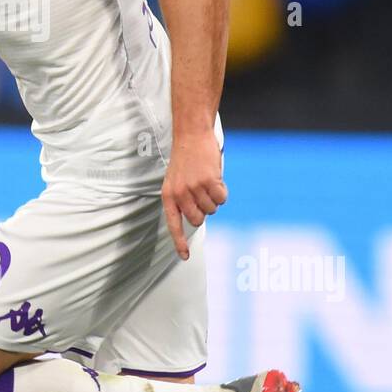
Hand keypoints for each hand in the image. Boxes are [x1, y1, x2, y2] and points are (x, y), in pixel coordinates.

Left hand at [161, 130, 227, 260]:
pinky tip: (215, 178)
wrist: (191, 135)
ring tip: (207, 181)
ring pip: (212, 209)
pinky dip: (222, 191)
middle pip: (198, 220)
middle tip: (203, 193)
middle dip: (204, 210)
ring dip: (214, 198)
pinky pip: (222, 198)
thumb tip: (196, 219)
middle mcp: (179, 194)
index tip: (185, 257)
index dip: (179, 242)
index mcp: (168, 196)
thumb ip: (182, 199)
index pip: (173, 225)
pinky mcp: (208, 181)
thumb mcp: (176, 180)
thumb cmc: (186, 159)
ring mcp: (193, 188)